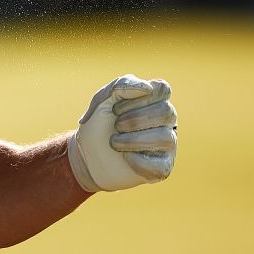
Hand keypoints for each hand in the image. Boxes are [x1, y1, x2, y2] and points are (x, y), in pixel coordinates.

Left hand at [68, 75, 177, 191]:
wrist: (86, 155)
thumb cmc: (98, 124)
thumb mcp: (102, 100)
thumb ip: (121, 85)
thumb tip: (147, 88)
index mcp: (155, 101)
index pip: (163, 89)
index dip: (138, 98)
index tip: (116, 108)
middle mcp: (166, 121)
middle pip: (167, 112)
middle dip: (134, 119)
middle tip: (116, 125)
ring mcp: (167, 144)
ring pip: (165, 137)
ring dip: (132, 140)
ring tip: (114, 142)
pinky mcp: (162, 167)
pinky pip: (159, 164)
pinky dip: (136, 160)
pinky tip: (124, 157)